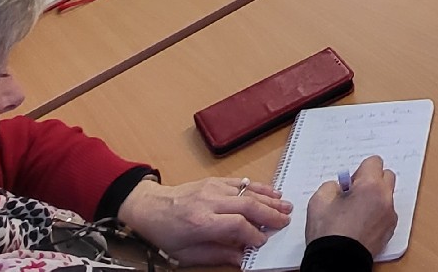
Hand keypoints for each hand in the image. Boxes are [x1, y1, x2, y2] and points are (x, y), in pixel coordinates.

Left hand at [117, 176, 291, 265]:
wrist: (151, 207)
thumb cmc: (167, 233)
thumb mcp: (186, 254)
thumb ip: (217, 254)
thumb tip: (243, 257)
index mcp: (201, 222)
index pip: (236, 225)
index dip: (253, 234)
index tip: (263, 242)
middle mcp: (209, 202)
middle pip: (247, 205)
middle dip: (270, 214)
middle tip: (286, 221)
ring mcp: (213, 188)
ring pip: (248, 191)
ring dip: (270, 199)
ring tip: (286, 206)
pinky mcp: (215, 181)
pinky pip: (242, 182)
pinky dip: (259, 187)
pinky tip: (272, 193)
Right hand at [304, 156, 395, 255]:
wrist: (336, 261)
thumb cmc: (328, 233)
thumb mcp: (319, 199)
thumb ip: (333, 185)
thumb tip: (341, 187)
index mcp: (370, 186)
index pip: (374, 161)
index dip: (360, 170)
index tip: (350, 182)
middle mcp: (385, 198)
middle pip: (386, 176)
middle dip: (372, 180)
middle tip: (355, 193)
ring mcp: (390, 215)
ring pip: (387, 195)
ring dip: (375, 197)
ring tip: (356, 211)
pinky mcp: (389, 230)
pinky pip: (387, 212)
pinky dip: (377, 213)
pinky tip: (361, 223)